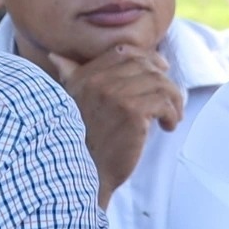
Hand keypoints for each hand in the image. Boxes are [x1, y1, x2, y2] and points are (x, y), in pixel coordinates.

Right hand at [49, 41, 188, 199]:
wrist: (83, 175)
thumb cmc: (79, 144)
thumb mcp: (69, 105)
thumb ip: (69, 77)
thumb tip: (56, 56)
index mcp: (85, 77)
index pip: (122, 52)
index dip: (146, 58)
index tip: (160, 70)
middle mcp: (99, 81)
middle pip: (145, 65)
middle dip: (163, 80)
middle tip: (171, 99)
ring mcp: (116, 95)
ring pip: (159, 83)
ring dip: (173, 99)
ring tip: (173, 116)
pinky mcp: (133, 113)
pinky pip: (164, 102)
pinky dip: (172, 114)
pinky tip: (168, 127)